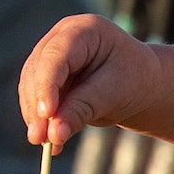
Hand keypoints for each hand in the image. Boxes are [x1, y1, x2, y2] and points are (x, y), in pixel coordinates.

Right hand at [21, 15, 154, 152]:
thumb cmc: (135, 81)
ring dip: (35, 116)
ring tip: (45, 143)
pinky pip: (36, 97)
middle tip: (40, 138)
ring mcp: (52, 55)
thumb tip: (54, 133)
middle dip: (38, 105)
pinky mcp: (48, 75)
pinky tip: (49, 141)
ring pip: (31, 85)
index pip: (56, 56)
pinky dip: (41, 120)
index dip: (47, 85)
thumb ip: (84, 108)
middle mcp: (62, 37)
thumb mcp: (115, 93)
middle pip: (38, 70)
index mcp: (84, 30)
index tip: (46, 114)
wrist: (142, 83)